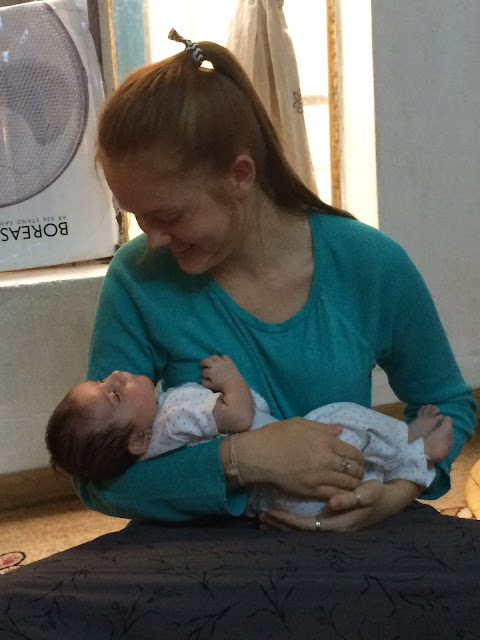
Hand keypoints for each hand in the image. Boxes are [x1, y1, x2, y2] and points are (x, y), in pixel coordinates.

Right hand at [224, 417, 364, 498]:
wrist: (258, 455)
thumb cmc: (275, 435)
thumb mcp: (300, 423)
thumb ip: (323, 427)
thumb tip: (341, 430)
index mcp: (325, 441)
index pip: (353, 452)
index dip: (359, 458)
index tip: (358, 461)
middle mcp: (326, 459)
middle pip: (354, 469)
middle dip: (359, 472)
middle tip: (357, 474)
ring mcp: (319, 477)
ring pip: (347, 484)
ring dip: (353, 485)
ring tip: (352, 485)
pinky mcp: (311, 491)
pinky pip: (334, 495)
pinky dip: (341, 495)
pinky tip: (341, 493)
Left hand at [259, 478, 422, 531]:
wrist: (390, 500)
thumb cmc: (378, 495)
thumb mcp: (369, 494)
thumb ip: (351, 498)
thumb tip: (331, 504)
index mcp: (340, 523)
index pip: (307, 526)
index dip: (288, 521)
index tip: (270, 513)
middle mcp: (333, 528)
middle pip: (300, 532)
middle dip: (280, 525)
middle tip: (260, 517)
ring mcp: (331, 526)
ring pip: (301, 530)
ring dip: (282, 525)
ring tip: (263, 518)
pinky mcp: (329, 521)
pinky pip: (305, 523)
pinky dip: (290, 521)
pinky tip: (278, 516)